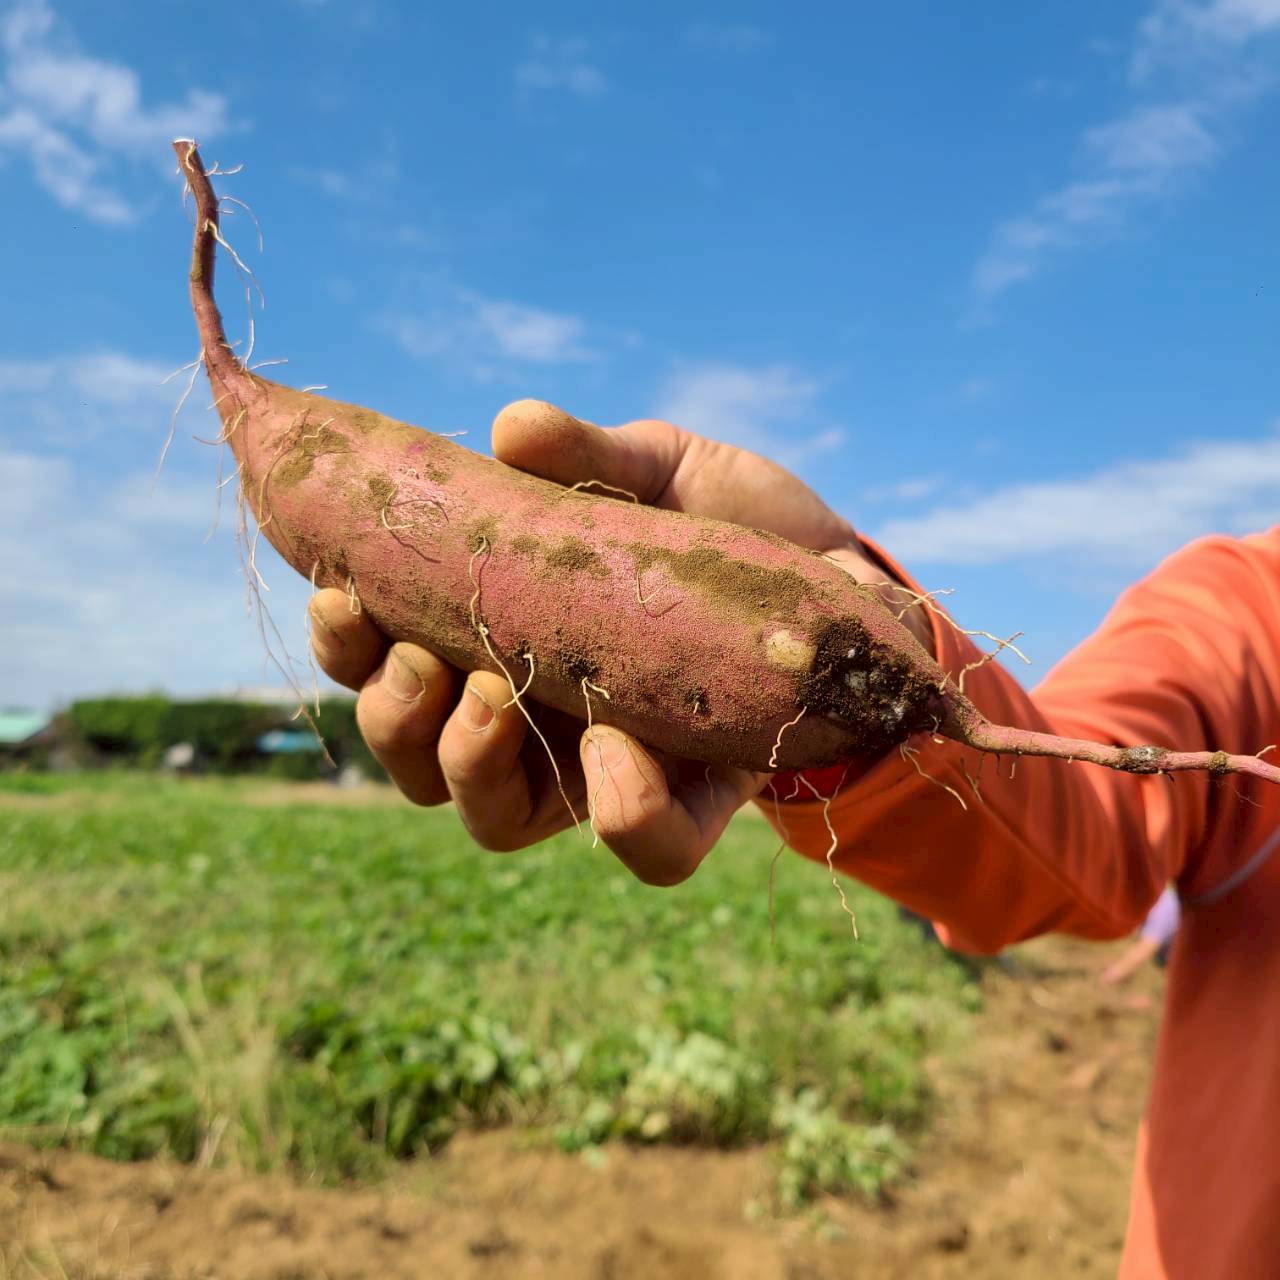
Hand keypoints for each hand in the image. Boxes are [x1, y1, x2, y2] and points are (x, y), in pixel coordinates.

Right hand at [310, 400, 921, 884]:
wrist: (845, 574)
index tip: (344, 591)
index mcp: (503, 641)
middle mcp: (537, 719)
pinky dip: (620, 809)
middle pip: (419, 762)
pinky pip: (647, 848)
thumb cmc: (730, 523)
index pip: (391, 664)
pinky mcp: (700, 799)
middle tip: (423, 659)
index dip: (349, 649)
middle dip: (393, 718)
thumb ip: (585, 450)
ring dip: (465, 767)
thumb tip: (510, 428)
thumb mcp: (656, 468)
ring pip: (495, 816)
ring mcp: (608, 767)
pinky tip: (618, 744)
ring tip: (485, 697)